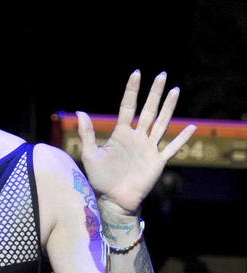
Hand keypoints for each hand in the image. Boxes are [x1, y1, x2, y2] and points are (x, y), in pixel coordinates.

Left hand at [76, 70, 196, 213]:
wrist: (113, 199)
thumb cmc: (100, 178)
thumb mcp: (90, 154)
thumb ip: (87, 133)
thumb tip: (79, 111)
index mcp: (121, 133)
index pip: (128, 107)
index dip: (132, 91)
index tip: (137, 73)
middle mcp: (137, 137)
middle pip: (148, 110)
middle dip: (155, 93)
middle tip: (162, 75)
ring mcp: (149, 148)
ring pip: (162, 123)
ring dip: (169, 107)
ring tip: (176, 90)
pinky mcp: (158, 161)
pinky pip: (172, 148)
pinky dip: (182, 138)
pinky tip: (192, 127)